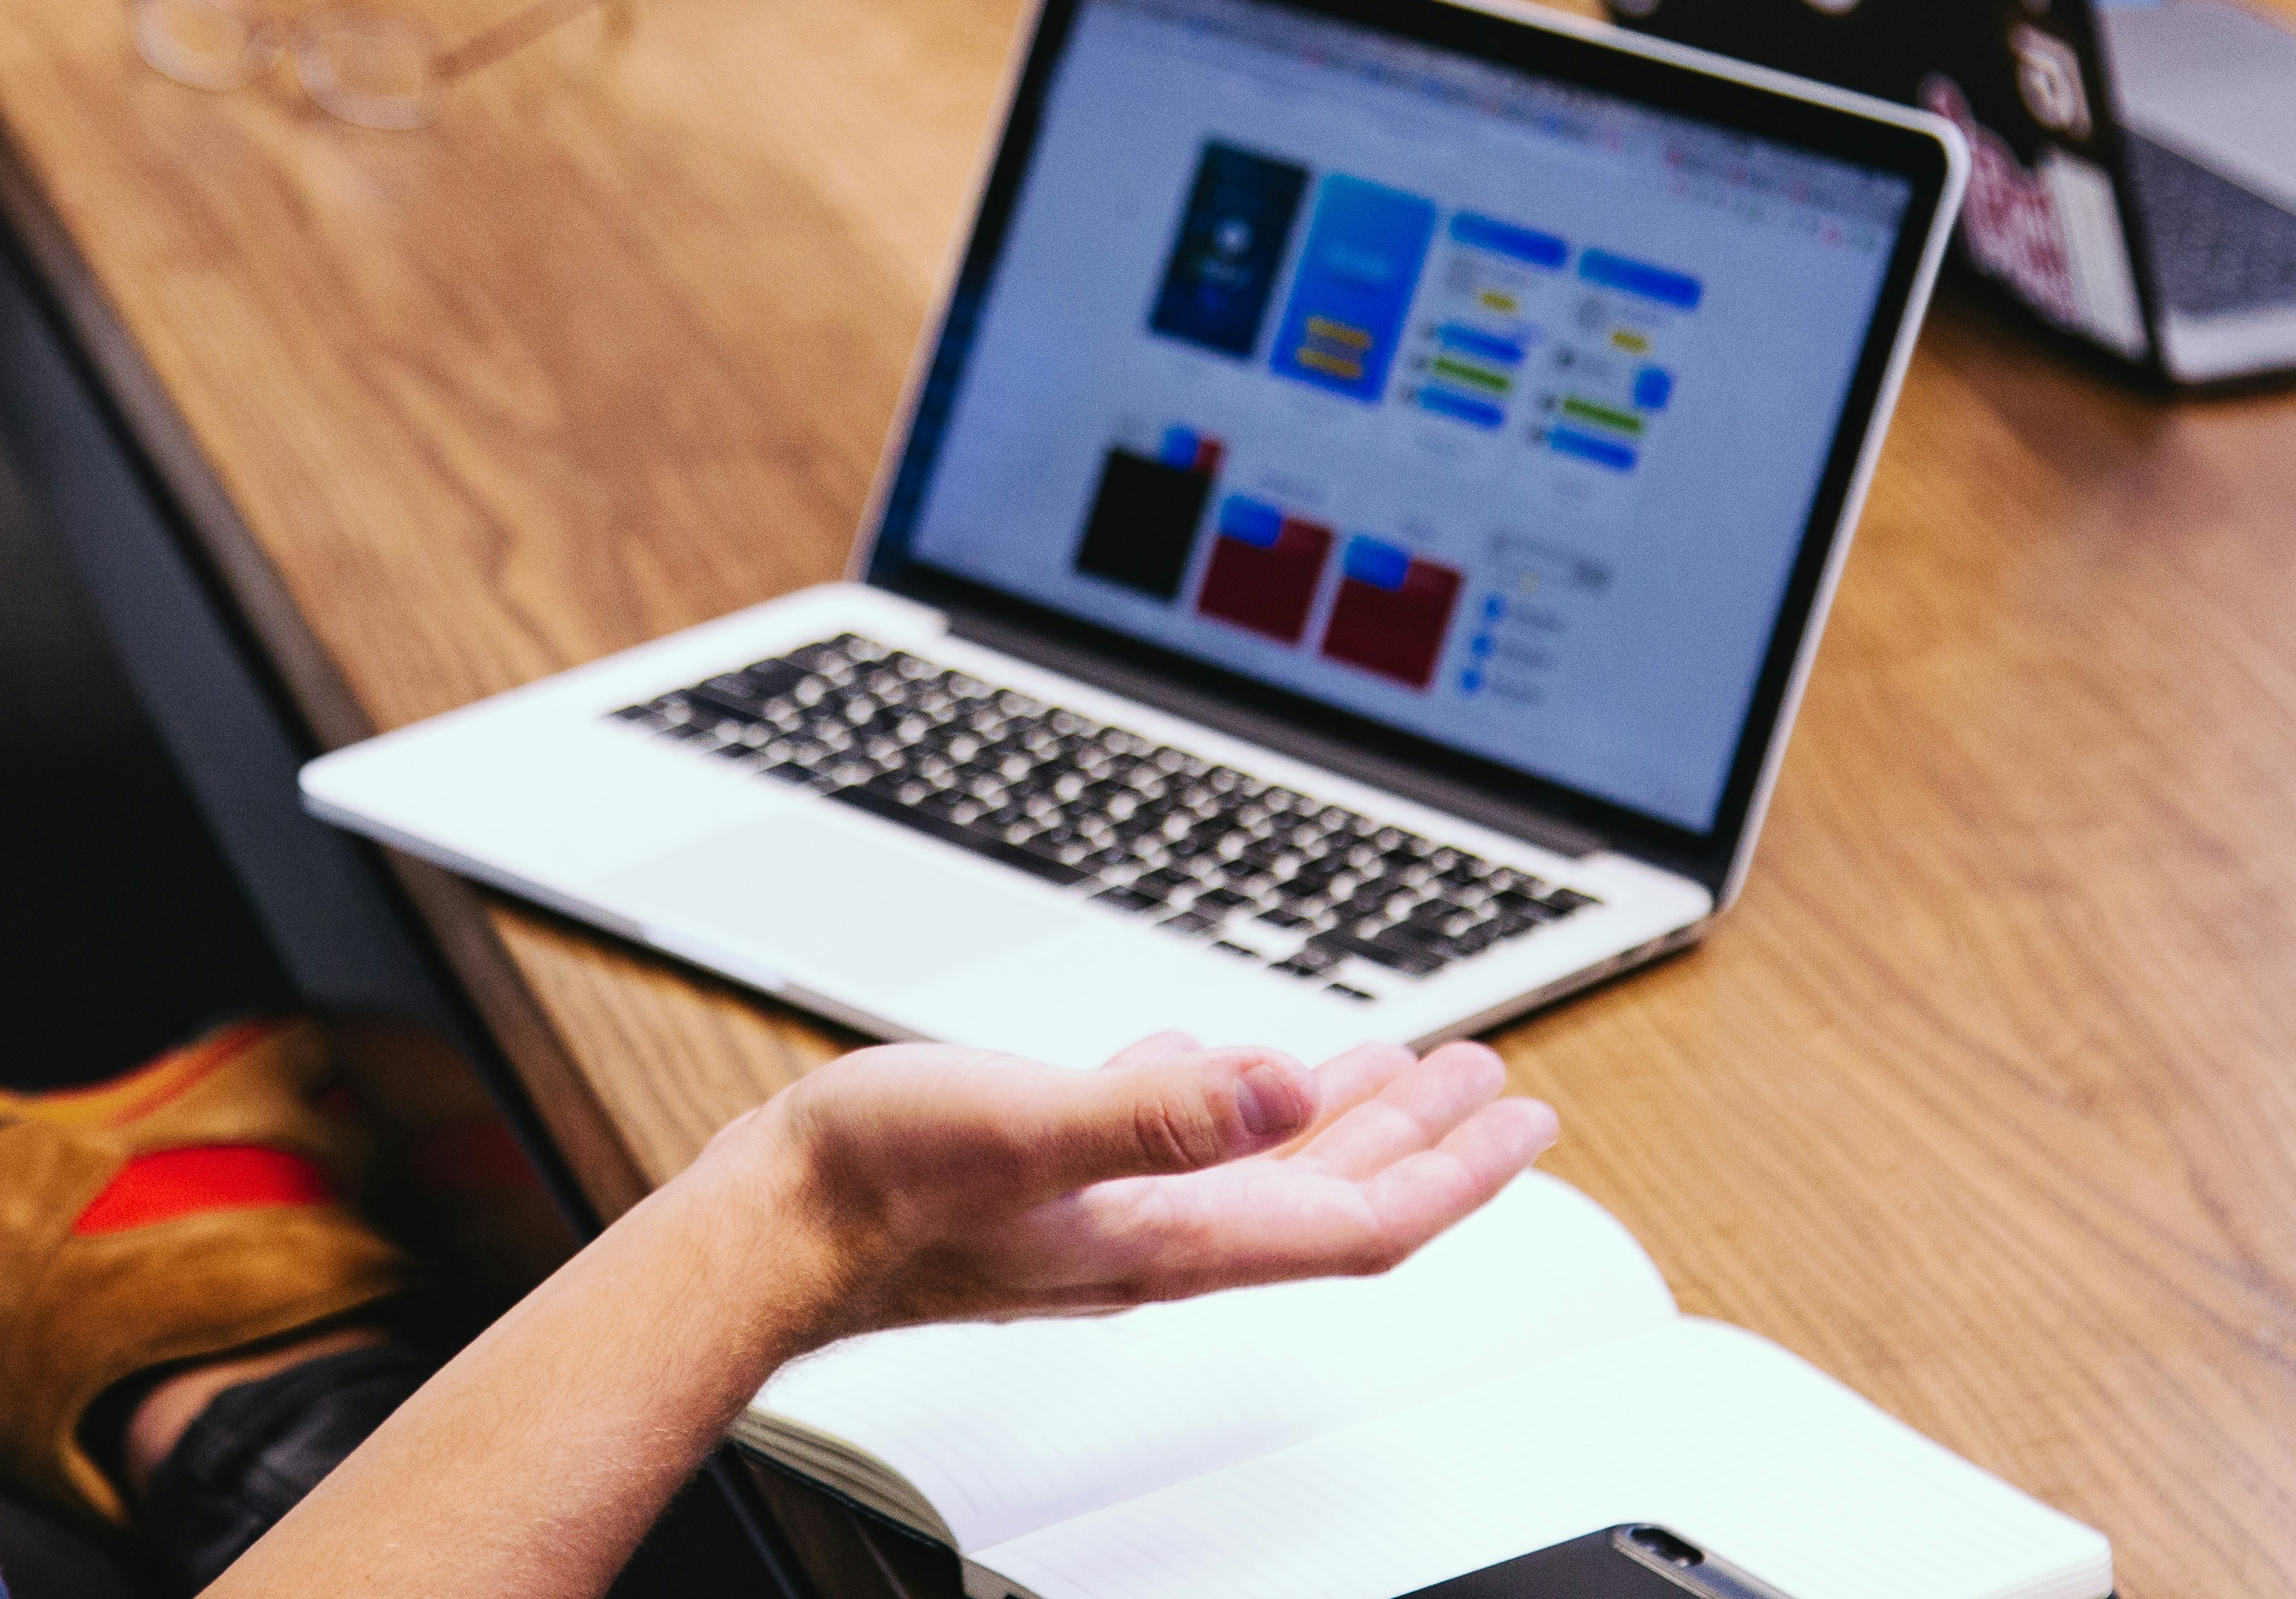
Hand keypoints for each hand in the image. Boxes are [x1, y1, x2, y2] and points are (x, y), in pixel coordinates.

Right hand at [720, 1031, 1559, 1349]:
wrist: (770, 1229)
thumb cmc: (880, 1190)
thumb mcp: (1029, 1125)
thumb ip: (1160, 1110)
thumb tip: (1282, 1081)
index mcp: (1175, 1231)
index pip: (1358, 1218)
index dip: (1455, 1174)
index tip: (1524, 1120)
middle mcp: (1158, 1232)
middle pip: (1330, 1193)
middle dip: (1422, 1137)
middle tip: (1490, 1080)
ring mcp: (1107, 1212)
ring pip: (1259, 1167)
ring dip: (1337, 1116)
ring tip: (1395, 1068)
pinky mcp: (1053, 1180)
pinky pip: (1175, 1140)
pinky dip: (1224, 1101)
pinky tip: (1212, 1062)